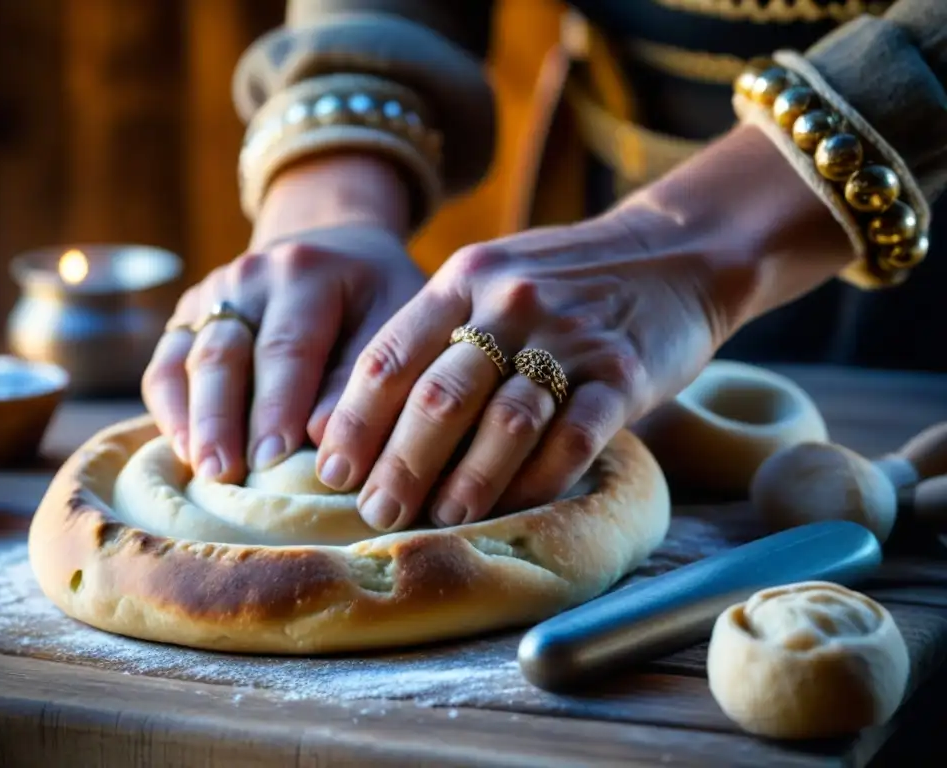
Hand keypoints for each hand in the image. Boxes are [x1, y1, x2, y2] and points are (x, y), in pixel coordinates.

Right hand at [141, 154, 424, 480]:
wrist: (338, 253)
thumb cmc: (376, 300)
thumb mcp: (394, 317)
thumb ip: (363, 373)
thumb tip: (321, 435)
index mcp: (305, 273)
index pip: (287, 345)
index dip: (278, 404)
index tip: (274, 458)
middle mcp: (247, 278)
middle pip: (225, 355)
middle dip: (224, 420)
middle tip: (227, 475)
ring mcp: (210, 297)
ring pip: (187, 363)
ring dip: (194, 422)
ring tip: (203, 472)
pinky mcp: (187, 320)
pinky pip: (164, 368)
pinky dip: (170, 411)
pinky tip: (184, 453)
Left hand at [315, 124, 854, 530]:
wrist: (674, 254)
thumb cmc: (563, 281)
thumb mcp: (490, 280)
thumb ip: (435, 332)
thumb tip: (362, 415)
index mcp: (464, 281)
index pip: (389, 356)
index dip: (353, 421)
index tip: (330, 471)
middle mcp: (510, 303)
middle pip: (437, 396)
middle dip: (398, 464)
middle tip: (376, 512)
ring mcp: (569, 336)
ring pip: (504, 421)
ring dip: (467, 480)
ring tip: (441, 519)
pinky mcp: (624, 373)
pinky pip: (574, 436)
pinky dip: (541, 477)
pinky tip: (517, 505)